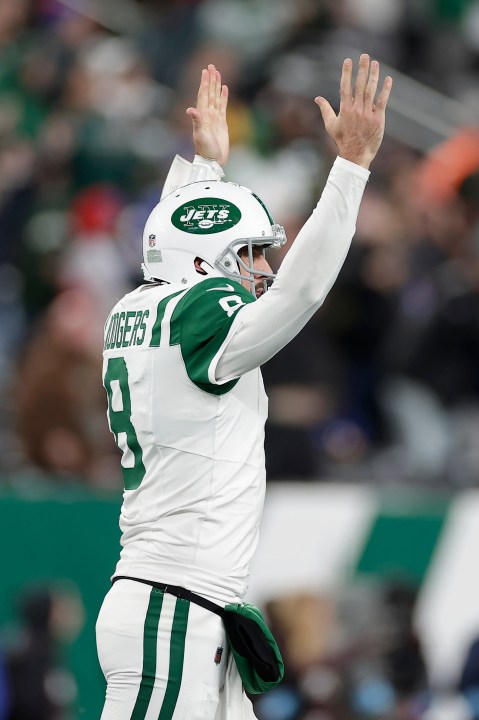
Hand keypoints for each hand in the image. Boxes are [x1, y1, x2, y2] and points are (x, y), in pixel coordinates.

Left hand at [186, 64, 228, 167]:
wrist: (212, 160)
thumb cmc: (206, 149)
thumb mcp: (200, 135)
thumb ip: (197, 121)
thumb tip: (190, 109)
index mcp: (202, 115)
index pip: (203, 95)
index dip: (204, 83)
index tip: (205, 71)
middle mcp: (208, 114)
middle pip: (210, 93)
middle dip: (210, 80)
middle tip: (211, 66)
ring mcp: (214, 118)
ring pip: (216, 97)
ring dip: (217, 85)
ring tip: (218, 73)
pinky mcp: (222, 123)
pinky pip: (223, 106)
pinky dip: (223, 97)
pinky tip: (224, 89)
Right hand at [315, 54, 392, 168]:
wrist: (355, 155)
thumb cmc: (342, 140)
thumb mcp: (331, 125)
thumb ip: (325, 110)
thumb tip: (317, 98)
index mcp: (344, 110)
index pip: (345, 87)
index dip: (346, 73)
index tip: (348, 60)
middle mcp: (356, 110)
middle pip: (359, 85)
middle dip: (362, 69)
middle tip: (364, 56)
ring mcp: (367, 114)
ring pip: (371, 91)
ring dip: (373, 76)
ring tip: (375, 63)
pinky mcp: (378, 119)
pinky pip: (382, 101)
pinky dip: (385, 90)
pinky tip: (388, 79)